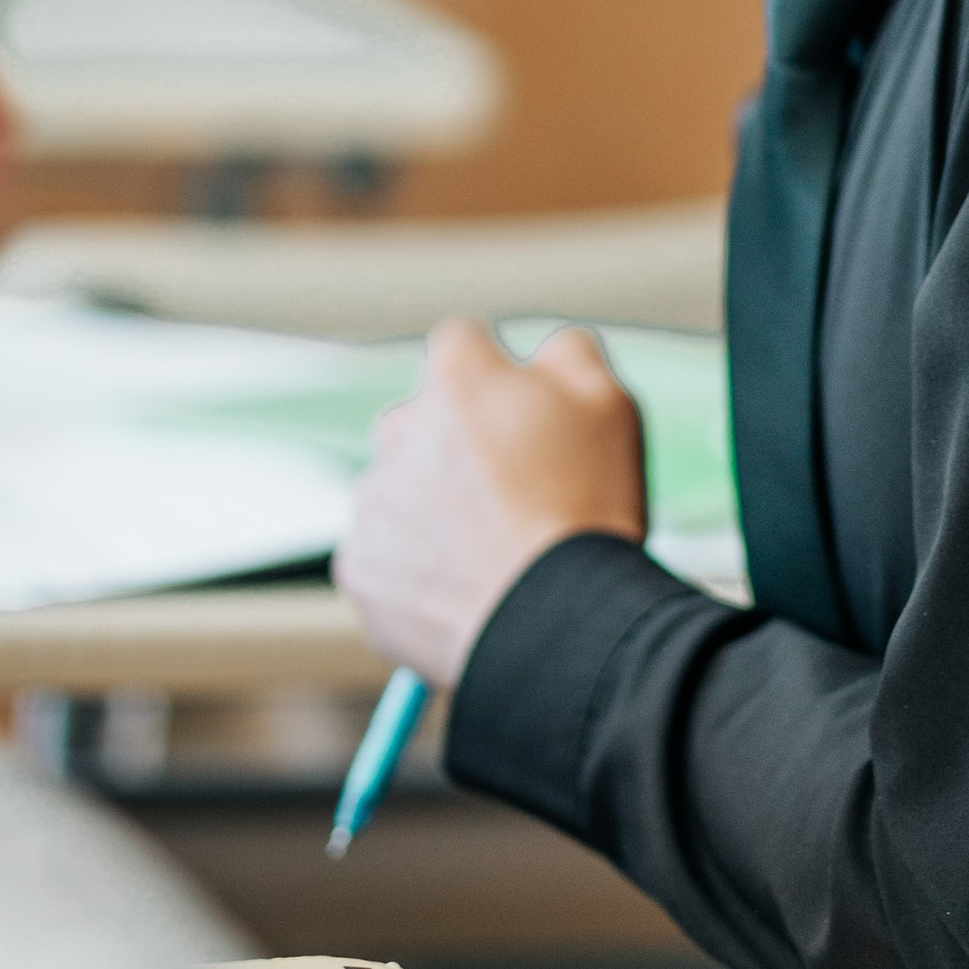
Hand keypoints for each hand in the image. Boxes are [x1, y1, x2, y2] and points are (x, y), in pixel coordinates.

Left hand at [333, 322, 645, 685]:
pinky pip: (386, 559)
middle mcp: (399, 429)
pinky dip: (417, 572)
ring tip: (496, 552)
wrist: (555, 623)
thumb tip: (545, 350)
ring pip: (404, 492)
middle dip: (460, 448)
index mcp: (456, 378)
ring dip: (437, 510)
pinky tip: (469, 589)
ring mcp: (373, 503)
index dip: (499, 379)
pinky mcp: (359, 570)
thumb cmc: (587, 508)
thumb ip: (568, 353)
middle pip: (426, 422)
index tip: (527, 418)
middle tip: (518, 495)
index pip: (464, 345)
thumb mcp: (609, 403)